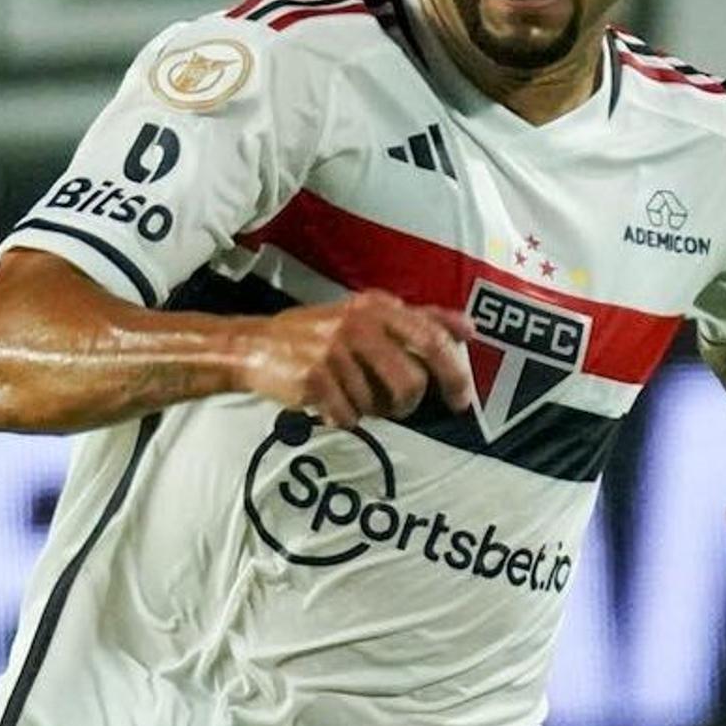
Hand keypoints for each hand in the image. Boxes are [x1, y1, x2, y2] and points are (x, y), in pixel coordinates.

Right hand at [239, 293, 475, 428]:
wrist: (255, 345)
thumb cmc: (317, 333)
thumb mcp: (365, 314)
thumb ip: (416, 320)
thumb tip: (470, 329)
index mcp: (378, 307)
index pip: (431, 336)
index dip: (454, 371)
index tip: (461, 399)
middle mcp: (360, 324)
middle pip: (411, 381)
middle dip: (410, 404)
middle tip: (403, 410)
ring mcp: (336, 351)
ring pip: (378, 405)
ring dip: (369, 411)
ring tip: (348, 396)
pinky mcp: (316, 378)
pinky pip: (349, 416)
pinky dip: (342, 418)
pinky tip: (328, 403)